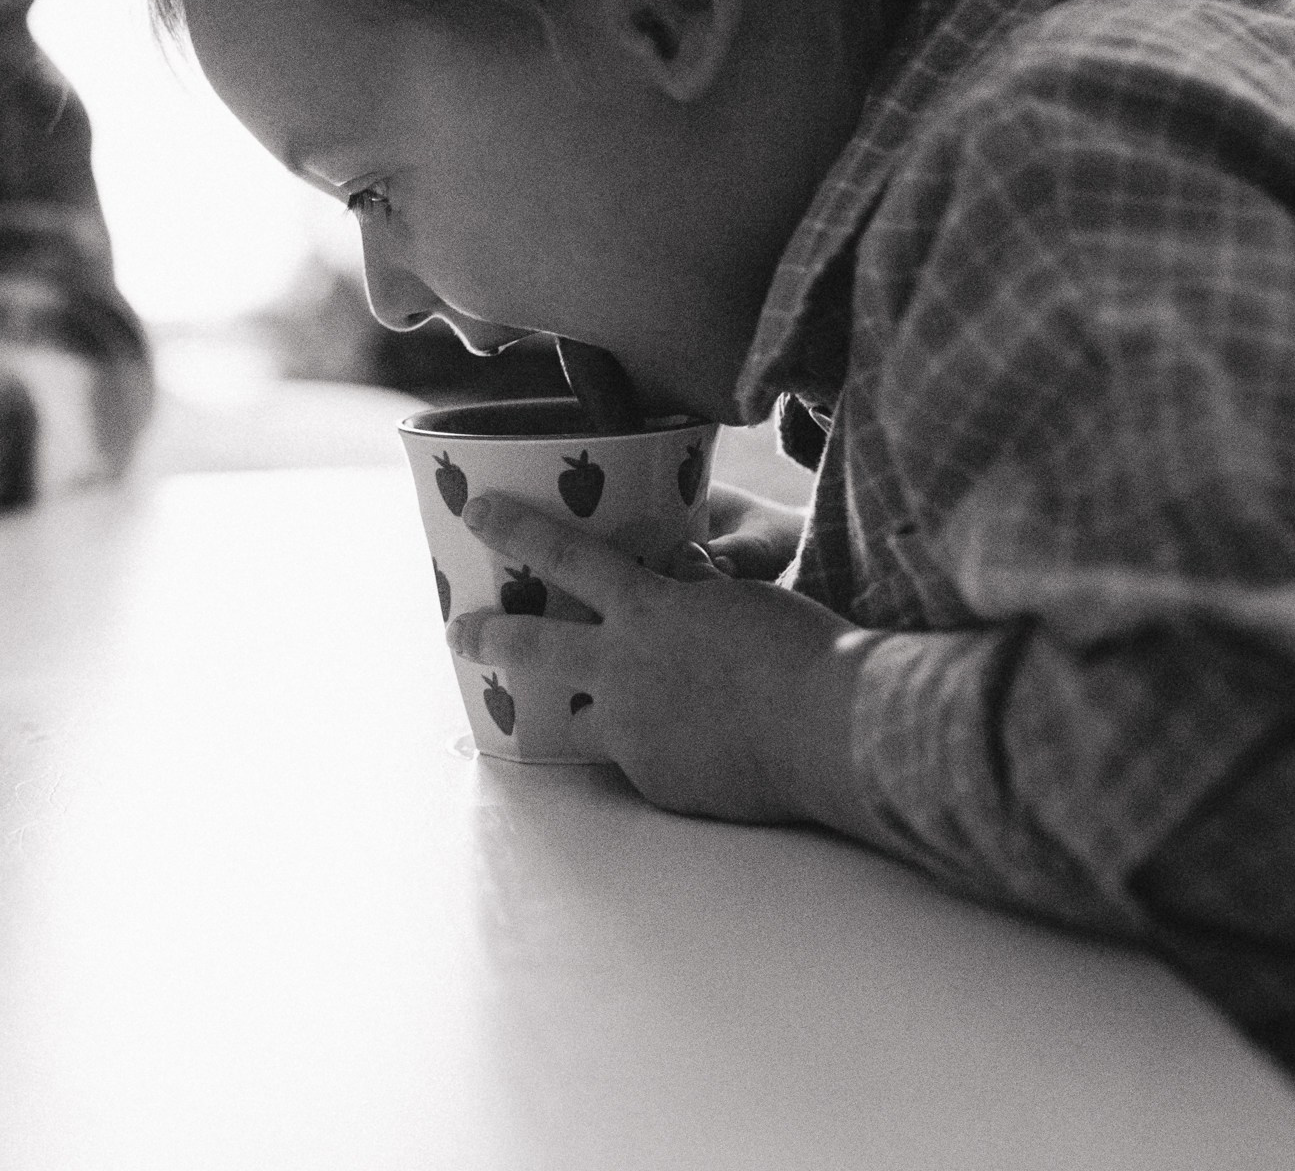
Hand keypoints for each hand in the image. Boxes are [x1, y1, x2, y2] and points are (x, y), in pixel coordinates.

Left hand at [450, 492, 887, 841]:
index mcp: (646, 608)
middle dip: (490, 636)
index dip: (515, 530)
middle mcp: (622, 668)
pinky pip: (648, 761)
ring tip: (621, 712)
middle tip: (461, 630)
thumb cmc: (803, 650)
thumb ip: (689, 597)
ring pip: (586, 719)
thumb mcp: (738, 600)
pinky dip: (670, 752)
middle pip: (533, 647)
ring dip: (596, 711)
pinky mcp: (655, 781)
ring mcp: (632, 730)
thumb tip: (671, 587)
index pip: (564, 555)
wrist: (833, 730)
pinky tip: (711, 751)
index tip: (474, 512)